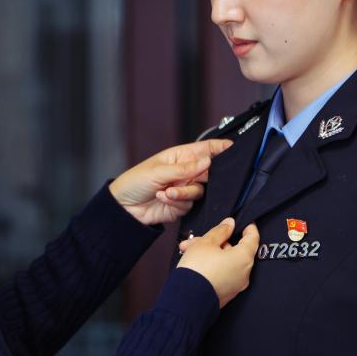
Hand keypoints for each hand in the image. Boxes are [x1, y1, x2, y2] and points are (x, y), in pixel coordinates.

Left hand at [109, 139, 232, 224]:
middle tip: (191, 178)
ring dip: (183, 192)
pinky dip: (178, 202)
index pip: (205, 149)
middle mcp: (185, 172)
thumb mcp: (158, 171)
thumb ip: (185, 168)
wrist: (124, 208)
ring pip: (200, 191)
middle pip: (209, 172)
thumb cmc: (134, 181)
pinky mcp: (182, 204)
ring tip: (166, 191)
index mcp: (180, 157)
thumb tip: (207, 160)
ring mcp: (184, 188)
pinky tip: (163, 198)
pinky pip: (190, 204)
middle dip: (202, 176)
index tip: (232, 147)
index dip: (220, 148)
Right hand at [177, 220, 258, 307]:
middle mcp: (244, 273)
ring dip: (209, 253)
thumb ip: (220, 231)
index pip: (253, 238)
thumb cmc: (198, 269)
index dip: (248, 227)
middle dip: (215, 242)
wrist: (187, 300)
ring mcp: (235, 285)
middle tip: (198, 239)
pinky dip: (211, 266)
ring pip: (225, 261)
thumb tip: (230, 224)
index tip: (244, 221)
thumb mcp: (206, 243)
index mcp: (244, 258)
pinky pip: (222, 274)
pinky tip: (193, 262)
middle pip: (234, 250)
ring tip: (188, 250)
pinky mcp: (226, 293)